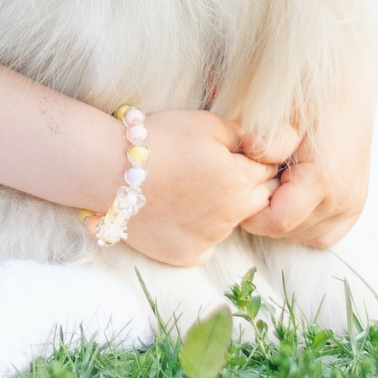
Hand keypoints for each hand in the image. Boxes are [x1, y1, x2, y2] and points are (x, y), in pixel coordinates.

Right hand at [124, 110, 278, 267]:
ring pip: (232, 223)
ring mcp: (208, 239)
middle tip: (219, 170)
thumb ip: (242, 134)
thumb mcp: (206, 122)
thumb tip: (260, 145)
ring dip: (225, 208)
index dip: (255, 159)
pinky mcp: (184, 254)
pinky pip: (207, 248)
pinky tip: (183, 215)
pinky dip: (202, 234)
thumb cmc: (158, 139)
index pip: (268, 170)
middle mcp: (230, 215)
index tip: (236, 152)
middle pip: (260, 200)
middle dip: (249, 184)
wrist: (109, 168)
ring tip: (193, 189)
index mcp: (239, 180)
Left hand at [240, 73, 376, 248]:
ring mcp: (352, 204)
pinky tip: (296, 198)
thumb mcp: (285, 113)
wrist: (348, 90)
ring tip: (278, 184)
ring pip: (304, 236)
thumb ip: (269, 138)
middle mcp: (342, 199)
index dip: (252, 210)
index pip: (275, 223)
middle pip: (287, 232)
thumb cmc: (312, 99)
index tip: (244, 185)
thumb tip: (248, 146)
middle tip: (260, 178)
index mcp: (323, 181)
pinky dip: (307, 224)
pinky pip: (325, 234)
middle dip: (266, 212)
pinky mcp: (356, 205)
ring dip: (286, 219)